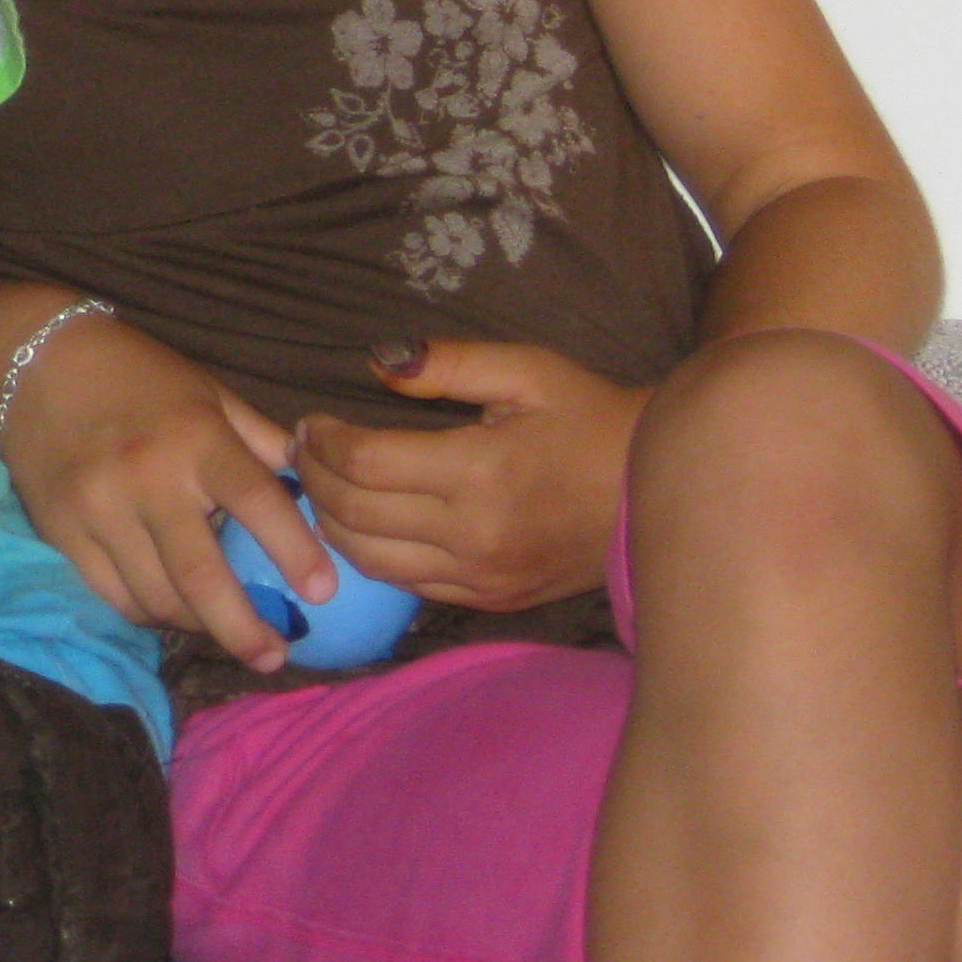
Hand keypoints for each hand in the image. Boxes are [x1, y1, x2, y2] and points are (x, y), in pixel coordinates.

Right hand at [0, 310, 334, 670]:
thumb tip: (318, 486)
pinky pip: (114, 596)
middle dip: (243, 630)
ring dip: (197, 625)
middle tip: (275, 656)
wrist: (38, 360)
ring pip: (156, 598)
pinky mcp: (61, 531)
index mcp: (195, 438)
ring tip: (224, 629)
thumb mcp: (209, 393)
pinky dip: (149, 612)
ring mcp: (99, 509)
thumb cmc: (138, 374)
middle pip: (200, 577)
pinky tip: (170, 608)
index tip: (324, 592)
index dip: (296, 551)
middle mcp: (147, 477)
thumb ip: (262, 441)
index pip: (256, 502)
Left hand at [294, 339, 645, 611]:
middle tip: (303, 450)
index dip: (321, 441)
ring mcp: (483, 575)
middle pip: (354, 515)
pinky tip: (364, 523)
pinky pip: (409, 584)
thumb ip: (446, 363)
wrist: (658, 491)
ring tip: (324, 485)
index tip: (308, 422)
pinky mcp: (493, 598)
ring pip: (371, 561)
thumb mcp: (527, 369)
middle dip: (314, 479)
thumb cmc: (590, 418)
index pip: (364, 463)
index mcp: (479, 472)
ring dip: (331, 524)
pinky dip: (372, 556)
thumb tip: (376, 364)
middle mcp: (474, 534)